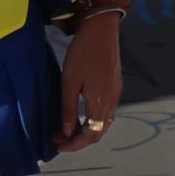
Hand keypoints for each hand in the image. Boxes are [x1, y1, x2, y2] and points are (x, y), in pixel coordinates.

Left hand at [54, 15, 121, 152]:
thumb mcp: (69, 82)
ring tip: (67, 128)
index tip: (58, 146)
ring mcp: (116, 94)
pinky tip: (81, 114)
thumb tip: (67, 132)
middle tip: (59, 137)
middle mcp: (112, 102)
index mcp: (100, 103)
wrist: (102, 29)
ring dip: (86, 130)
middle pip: (98, 132)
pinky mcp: (116, 86)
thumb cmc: (82, 54)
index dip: (74, 145)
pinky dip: (93, 119)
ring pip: (103, 123)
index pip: (90, 135)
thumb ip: (68, 108)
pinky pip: (107, 112)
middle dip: (79, 140)